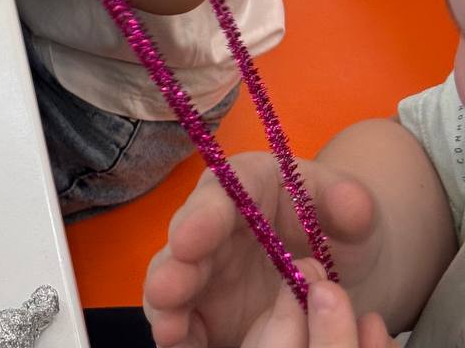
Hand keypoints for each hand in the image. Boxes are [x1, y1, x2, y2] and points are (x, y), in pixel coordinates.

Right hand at [144, 154, 383, 347]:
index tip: (191, 238)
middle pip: (187, 240)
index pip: (221, 193)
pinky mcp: (209, 315)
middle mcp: (216, 227)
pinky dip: (179, 336)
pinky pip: (187, 325)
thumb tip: (352, 206)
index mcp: (247, 187)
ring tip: (167, 327)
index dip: (203, 215)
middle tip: (166, 288)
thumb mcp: (353, 209)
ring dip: (167, 305)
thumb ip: (352, 203)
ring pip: (176, 284)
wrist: (343, 270)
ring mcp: (209, 273)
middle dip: (175, 266)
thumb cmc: (339, 227)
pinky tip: (176, 345)